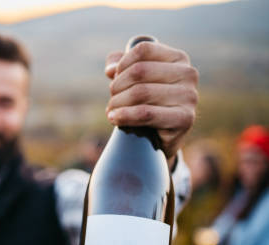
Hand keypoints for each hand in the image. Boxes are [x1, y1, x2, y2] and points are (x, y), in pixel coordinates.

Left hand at [104, 41, 198, 158]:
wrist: (160, 138)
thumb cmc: (146, 103)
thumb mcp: (133, 80)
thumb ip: (120, 66)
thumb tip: (111, 69)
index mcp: (178, 58)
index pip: (143, 50)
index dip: (122, 64)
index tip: (114, 78)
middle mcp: (188, 74)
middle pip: (139, 71)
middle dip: (117, 86)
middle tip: (112, 100)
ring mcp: (189, 96)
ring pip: (140, 93)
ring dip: (118, 103)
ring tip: (112, 111)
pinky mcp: (185, 118)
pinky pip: (146, 113)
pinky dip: (125, 116)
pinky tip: (115, 119)